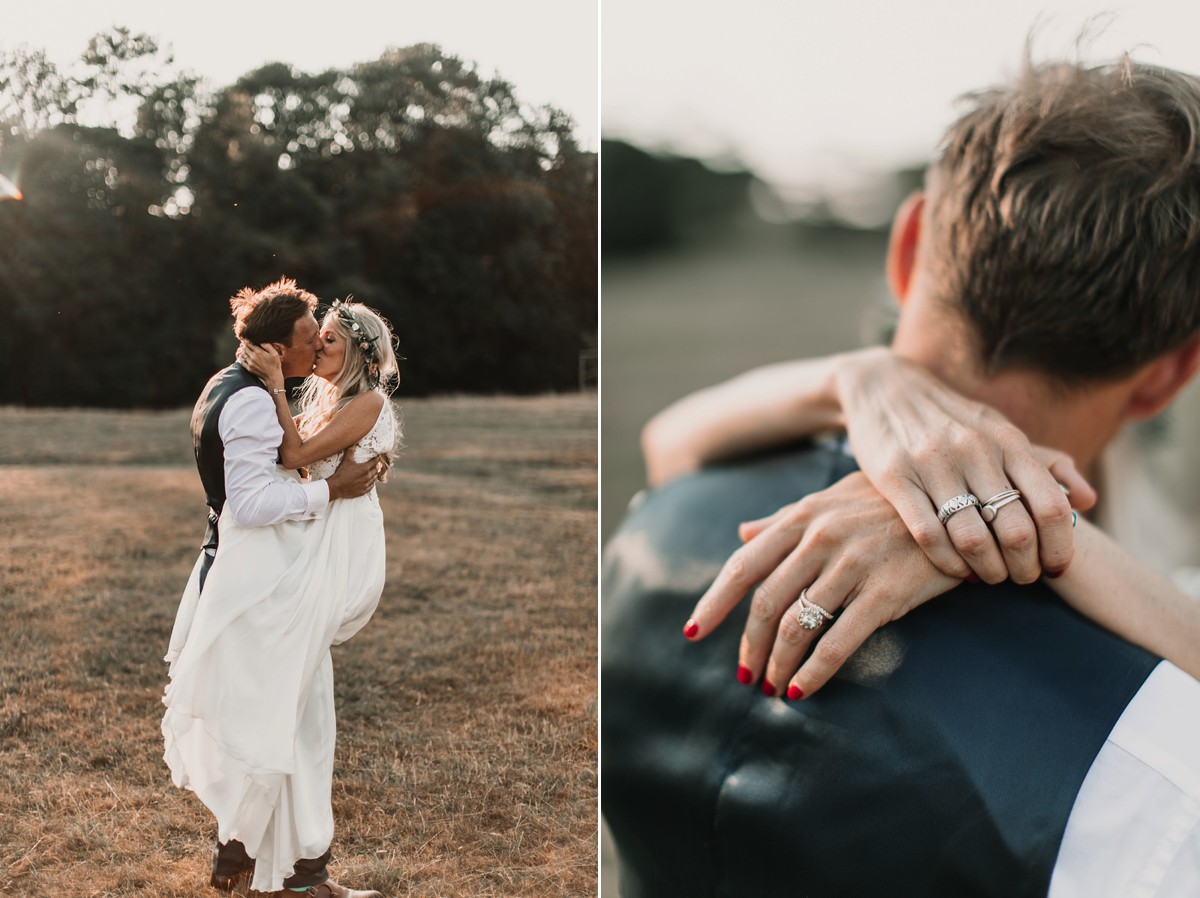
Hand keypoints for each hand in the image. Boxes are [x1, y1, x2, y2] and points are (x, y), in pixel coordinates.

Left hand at [237, 341, 284, 391]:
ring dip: (242, 350)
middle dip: (244, 345)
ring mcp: (250, 363)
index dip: (247, 340)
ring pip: (243, 354)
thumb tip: (261, 341)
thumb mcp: (275, 354)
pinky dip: (240, 357)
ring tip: (242, 348)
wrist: (273, 376)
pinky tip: (241, 356)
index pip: (250, 344)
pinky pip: (242, 361)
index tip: (246, 339)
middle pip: (245, 348)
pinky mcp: (249, 368)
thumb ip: (268, 346)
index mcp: (259, 352)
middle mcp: (253, 357)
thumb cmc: (275, 365)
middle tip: (244, 343)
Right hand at [325, 453, 381, 499]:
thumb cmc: (341, 473)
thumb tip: (353, 442)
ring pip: (375, 478)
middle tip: (376, 464)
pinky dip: (371, 483)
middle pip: (376, 470)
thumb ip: (350, 451)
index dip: (377, 458)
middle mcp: (368, 476)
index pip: (375, 462)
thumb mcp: (346, 460)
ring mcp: (366, 484)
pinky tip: (370, 481)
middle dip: (376, 466)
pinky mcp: (364, 491)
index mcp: (365, 468)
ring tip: (373, 472)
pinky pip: (371, 486)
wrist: (336, 487)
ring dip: (374, 475)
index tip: (379, 456)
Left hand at [684, 472, 960, 698]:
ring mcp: (852, 565)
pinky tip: (803, 690)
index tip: (694, 631)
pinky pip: (839, 641)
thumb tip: (742, 532)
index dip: (715, 602)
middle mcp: (820, 539)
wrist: (956, 503)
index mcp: (801, 517)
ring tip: (773, 688)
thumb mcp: (832, 498)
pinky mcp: (886, 593)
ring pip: (798, 626)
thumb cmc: (888, 501)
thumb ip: (784, 519)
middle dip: (750, 646)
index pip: (743, 565)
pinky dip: (814, 672)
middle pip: (767, 603)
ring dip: (779, 664)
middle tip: (746, 675)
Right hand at [834, 349, 1094, 581]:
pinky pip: (928, 534)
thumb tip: (1089, 500)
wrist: (885, 387)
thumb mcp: (1002, 430)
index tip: (1056, 568)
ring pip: (973, 538)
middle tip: (1021, 578)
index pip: (1050, 505)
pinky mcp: (895, 477)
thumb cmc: (952, 418)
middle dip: (1024, 567)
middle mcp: (974, 451)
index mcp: (1008, 440)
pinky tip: (957, 569)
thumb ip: (1047, 464)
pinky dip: (949, 563)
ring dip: (988, 570)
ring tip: (990, 577)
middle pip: (1015, 529)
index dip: (1059, 547)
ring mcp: (933, 464)